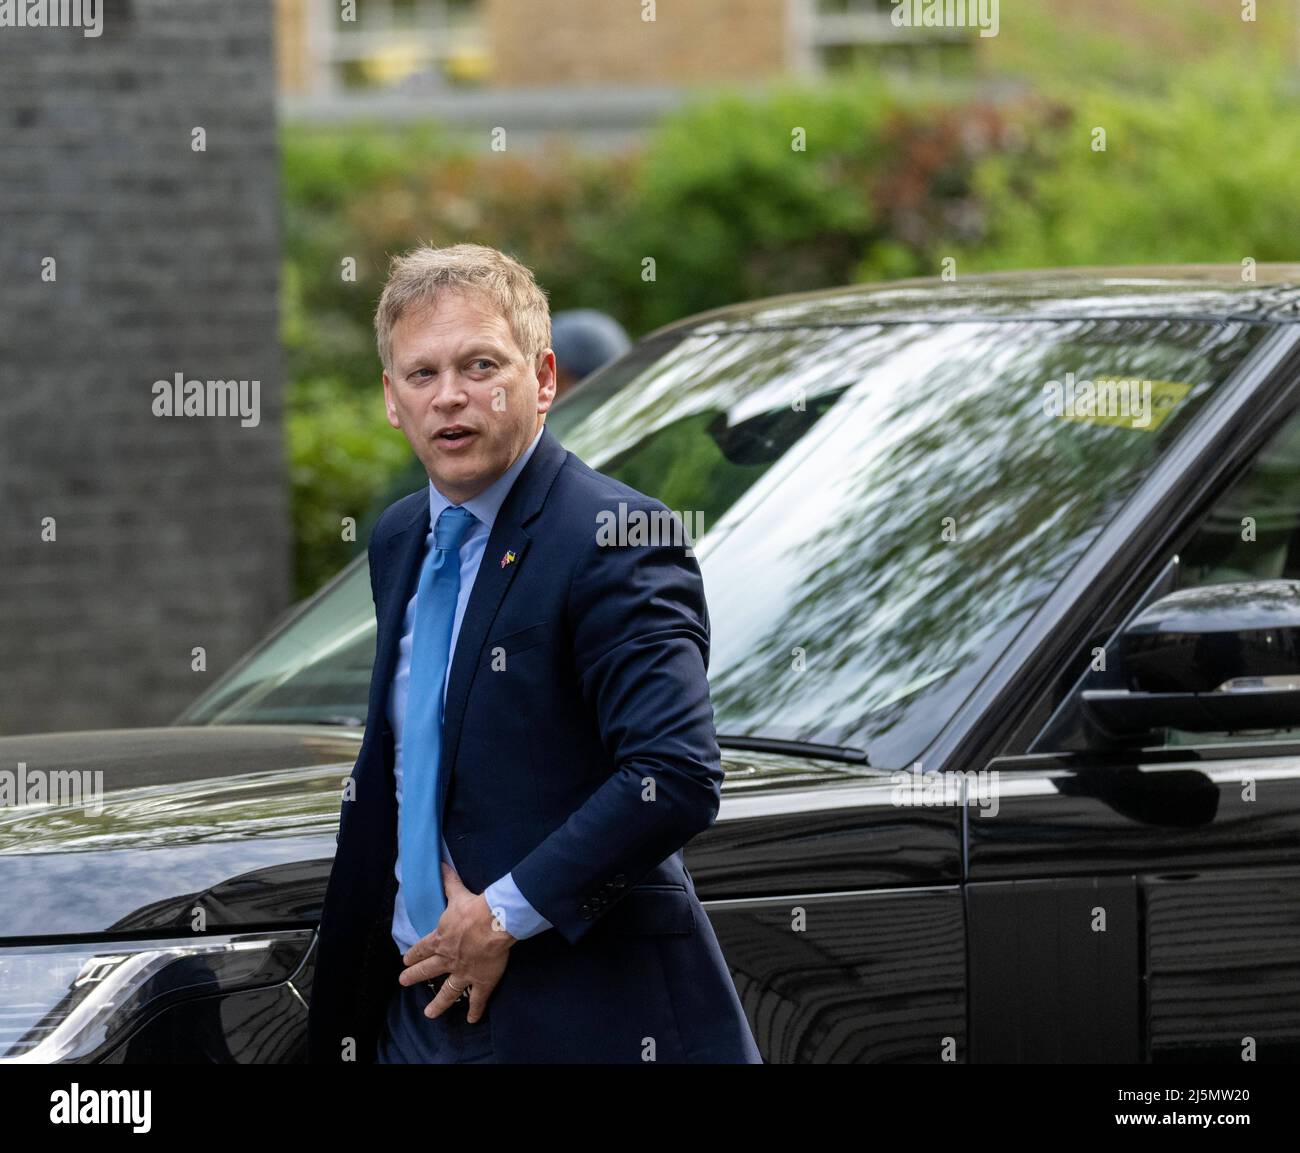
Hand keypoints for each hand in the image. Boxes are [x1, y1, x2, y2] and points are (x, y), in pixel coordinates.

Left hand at [398, 861, 516, 1022]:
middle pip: (428, 970)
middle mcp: (447, 959)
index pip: (422, 948)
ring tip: (429, 1013)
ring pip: (448, 991)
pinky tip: (471, 1020)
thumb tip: (440, 864)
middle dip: (415, 976)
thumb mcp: (457, 893)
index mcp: (440, 939)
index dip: (413, 955)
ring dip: (438, 1003)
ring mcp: (463, 972)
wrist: (493, 922)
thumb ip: (448, 882)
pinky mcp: (481, 981)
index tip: (404, 961)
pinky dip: (475, 1010)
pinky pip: (478, 999)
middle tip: (404, 982)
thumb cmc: (473, 908)